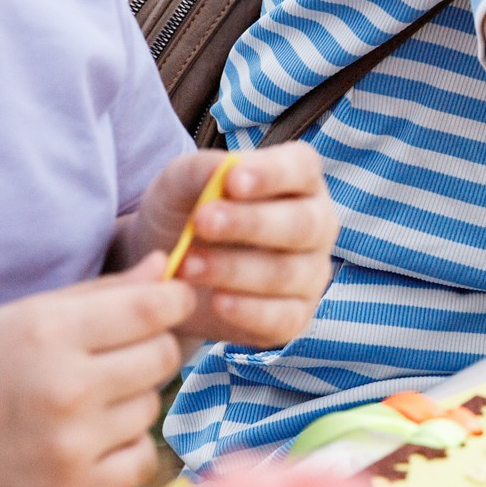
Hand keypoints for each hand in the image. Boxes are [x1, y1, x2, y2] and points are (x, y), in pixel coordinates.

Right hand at [0, 260, 192, 486]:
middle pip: (163, 356)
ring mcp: (70, 444)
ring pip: (152, 407)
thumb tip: (167, 268)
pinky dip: (128, 447)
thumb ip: (102, 292)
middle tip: (120, 353)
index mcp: (51, 333)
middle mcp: (66, 388)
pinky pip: (143, 460)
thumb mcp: (25, 314)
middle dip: (153, 347)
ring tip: (86, 398)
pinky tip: (94, 437)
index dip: (175, 300)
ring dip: (132, 399)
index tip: (171, 302)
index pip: (154, 309)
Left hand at [123, 145, 336, 347]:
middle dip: (250, 224)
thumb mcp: (181, 183)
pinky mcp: (296, 316)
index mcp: (299, 180)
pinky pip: (284, 318)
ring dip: (234, 269)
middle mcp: (316, 225)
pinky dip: (249, 311)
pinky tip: (216, 301)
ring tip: (187, 265)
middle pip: (301, 224)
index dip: (272, 174)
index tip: (232, 180)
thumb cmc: (187, 212)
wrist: (169, 269)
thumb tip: (225, 171)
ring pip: (287, 272)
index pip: (301, 168)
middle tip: (201, 222)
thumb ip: (202, 170)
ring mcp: (311, 273)